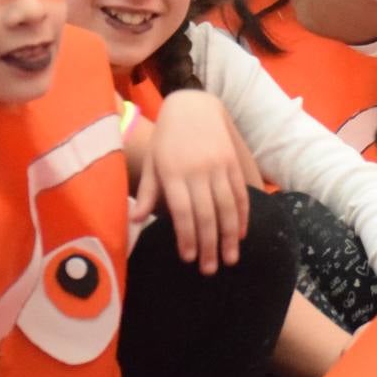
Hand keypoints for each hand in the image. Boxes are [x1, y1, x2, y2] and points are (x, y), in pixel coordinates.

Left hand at [130, 90, 250, 272]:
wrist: (193, 106)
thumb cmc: (167, 138)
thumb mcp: (152, 161)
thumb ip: (149, 191)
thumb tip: (134, 220)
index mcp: (173, 172)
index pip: (182, 211)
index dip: (186, 237)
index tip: (188, 258)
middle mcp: (197, 170)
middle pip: (206, 214)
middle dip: (209, 245)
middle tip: (210, 270)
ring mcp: (218, 166)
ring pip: (227, 207)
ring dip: (229, 236)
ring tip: (230, 259)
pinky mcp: (232, 163)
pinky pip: (240, 193)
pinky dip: (242, 216)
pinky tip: (240, 234)